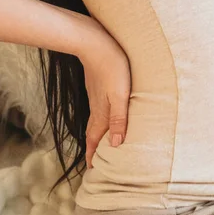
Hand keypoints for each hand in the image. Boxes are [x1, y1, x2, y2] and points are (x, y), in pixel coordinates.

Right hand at [76, 17, 130, 168]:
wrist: (94, 42)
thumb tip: (115, 144)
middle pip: (93, 133)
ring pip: (95, 121)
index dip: (94, 156)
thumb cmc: (113, 67)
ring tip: (99, 146)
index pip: (96, 140)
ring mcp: (95, 96)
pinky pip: (97, 110)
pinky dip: (99, 121)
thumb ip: (119, 119)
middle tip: (94, 164)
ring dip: (96, 136)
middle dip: (94, 149)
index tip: (92, 172)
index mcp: (102, 112)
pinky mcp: (97, 86)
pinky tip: (104, 117)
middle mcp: (96, 107)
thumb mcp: (120, 95)